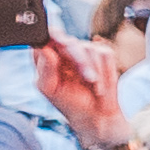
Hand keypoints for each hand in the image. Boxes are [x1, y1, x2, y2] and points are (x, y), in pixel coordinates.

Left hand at [32, 26, 129, 149]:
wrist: (95, 114)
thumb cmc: (69, 101)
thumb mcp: (50, 89)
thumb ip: (45, 69)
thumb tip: (45, 50)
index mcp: (47, 55)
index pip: (44, 35)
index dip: (49, 35)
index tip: (57, 45)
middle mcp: (64, 48)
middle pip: (66, 40)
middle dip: (78, 60)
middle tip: (87, 78)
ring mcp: (85, 49)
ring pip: (88, 49)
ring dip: (93, 71)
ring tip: (93, 86)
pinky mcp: (103, 53)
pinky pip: (104, 55)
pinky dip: (104, 72)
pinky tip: (100, 84)